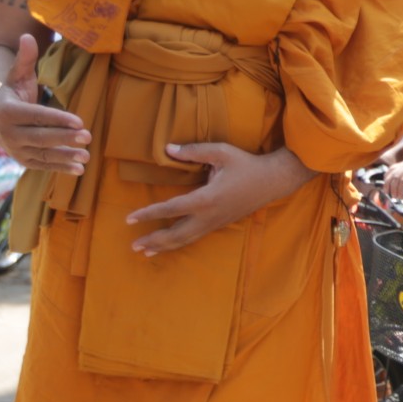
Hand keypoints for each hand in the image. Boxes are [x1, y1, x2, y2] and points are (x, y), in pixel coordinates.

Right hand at [0, 35, 89, 173]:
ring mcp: (15, 149)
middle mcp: (8, 133)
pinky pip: (42, 165)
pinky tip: (79, 170)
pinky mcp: (22, 160)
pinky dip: (60, 169)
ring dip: (65, 157)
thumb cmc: (10, 91)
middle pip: (40, 137)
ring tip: (87, 157)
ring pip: (42, 154)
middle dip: (64, 138)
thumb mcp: (16, 74)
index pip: (35, 116)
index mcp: (7, 111)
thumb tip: (26, 36)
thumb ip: (24, 58)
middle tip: (88, 137)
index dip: (57, 119)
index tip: (79, 121)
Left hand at [126, 142, 313, 254]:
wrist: (272, 181)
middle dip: (154, 240)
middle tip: (133, 246)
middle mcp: (209, 216)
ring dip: (164, 246)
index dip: (148, 214)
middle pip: (176, 234)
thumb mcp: (221, 152)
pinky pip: (194, 237)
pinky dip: (178, 243)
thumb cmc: (246, 164)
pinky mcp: (219, 224)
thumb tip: (167, 149)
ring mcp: (215, 223)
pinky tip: (168, 245)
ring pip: (185, 240)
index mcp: (206, 198)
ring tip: (145, 252)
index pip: (171, 209)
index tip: (129, 218)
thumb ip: (193, 151)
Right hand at [383, 157, 402, 200]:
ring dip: (387, 183)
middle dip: (393, 188)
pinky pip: (390, 169)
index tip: (400, 198)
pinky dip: (387, 176)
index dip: (400, 190)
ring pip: (391, 173)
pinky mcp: (400, 164)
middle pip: (396, 177)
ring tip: (387, 192)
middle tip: (394, 197)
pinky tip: (386, 184)